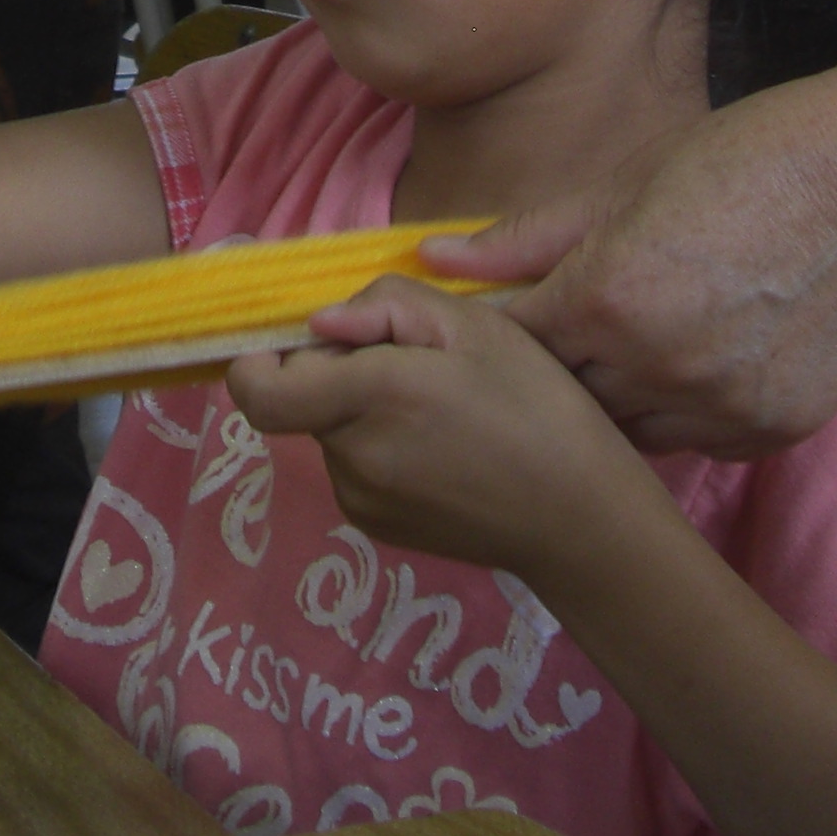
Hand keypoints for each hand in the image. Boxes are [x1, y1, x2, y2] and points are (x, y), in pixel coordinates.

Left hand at [230, 277, 651, 577]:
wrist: (579, 519)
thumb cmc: (538, 407)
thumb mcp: (477, 327)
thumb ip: (387, 307)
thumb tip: (320, 323)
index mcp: (370, 399)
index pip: (257, 390)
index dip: (259, 358)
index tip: (305, 339)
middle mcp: (350, 457)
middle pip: (302, 399)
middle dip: (339, 369)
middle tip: (415, 363)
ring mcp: (360, 501)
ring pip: (330, 431)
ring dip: (360, 409)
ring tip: (440, 409)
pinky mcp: (377, 528)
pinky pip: (354, 466)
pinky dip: (378, 445)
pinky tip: (440, 447)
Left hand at [453, 57, 836, 457]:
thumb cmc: (749, 160)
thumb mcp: (627, 182)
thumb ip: (527, 236)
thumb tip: (433, 257)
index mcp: (606, 297)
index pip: (510, 344)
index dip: (499, 332)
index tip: (499, 321)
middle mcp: (655, 367)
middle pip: (562, 398)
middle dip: (555, 367)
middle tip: (574, 328)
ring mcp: (716, 408)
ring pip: (626, 432)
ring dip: (616, 396)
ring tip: (635, 343)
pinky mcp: (766, 433)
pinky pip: (694, 440)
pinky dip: (683, 410)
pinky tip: (700, 357)